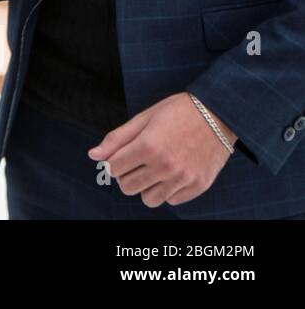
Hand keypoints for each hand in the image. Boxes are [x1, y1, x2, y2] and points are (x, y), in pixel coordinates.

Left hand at [88, 92, 237, 207]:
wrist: (219, 113)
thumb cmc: (177, 112)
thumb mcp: (143, 118)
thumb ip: (117, 139)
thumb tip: (93, 156)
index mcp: (147, 146)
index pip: (113, 169)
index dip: (113, 162)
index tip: (120, 155)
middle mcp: (165, 166)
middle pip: (128, 187)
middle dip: (126, 175)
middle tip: (137, 161)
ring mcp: (183, 178)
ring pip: (149, 199)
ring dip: (146, 187)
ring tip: (153, 169)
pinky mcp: (199, 185)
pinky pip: (172, 200)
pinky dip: (167, 191)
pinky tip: (171, 174)